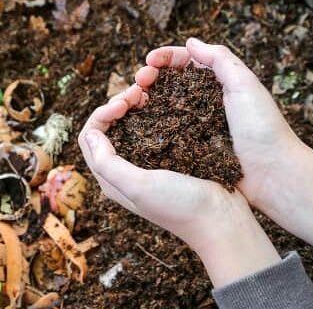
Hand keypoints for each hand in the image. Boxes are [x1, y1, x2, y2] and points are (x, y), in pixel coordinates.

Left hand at [78, 85, 279, 286]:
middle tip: (138, 92)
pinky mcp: (168, 157)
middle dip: (117, 104)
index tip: (124, 103)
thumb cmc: (180, 206)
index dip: (102, 113)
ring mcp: (147, 163)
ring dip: (133, 105)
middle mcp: (125, 171)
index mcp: (111, 179)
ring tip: (148, 93)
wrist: (222, 219)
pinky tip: (164, 102)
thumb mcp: (139, 186)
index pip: (90, 137)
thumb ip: (108, 163)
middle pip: (107, 128)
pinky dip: (152, 111)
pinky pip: (152, 128)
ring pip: (129, 125)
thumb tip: (91, 134)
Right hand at [136, 38, 312, 249]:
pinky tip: (139, 122)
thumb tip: (190, 42)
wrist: (272, 175)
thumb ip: (220, 59)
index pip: (186, 62)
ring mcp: (195, 126)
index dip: (165, 58)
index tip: (149, 61)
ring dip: (146, 98)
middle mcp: (205, 102)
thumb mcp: (245, 84)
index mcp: (219, 83)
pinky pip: (166, 132)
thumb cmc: (263, 128)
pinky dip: (150, 124)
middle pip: (169, 82)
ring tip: (133, 99)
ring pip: (163, 106)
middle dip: (150, 76)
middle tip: (138, 81)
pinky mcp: (190, 148)